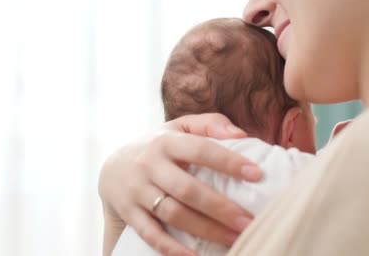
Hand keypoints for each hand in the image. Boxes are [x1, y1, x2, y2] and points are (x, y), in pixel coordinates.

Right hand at [99, 113, 262, 255]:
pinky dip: (171, 248)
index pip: (201, 149)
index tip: (256, 174)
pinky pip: (150, 234)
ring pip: (173, 214)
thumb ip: (210, 124)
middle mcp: (150, 165)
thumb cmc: (159, 146)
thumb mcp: (179, 127)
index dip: (228, 161)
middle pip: (188, 189)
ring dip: (205, 229)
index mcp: (166, 141)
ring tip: (234, 239)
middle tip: (249, 222)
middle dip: (221, 207)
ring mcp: (137, 190)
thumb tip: (241, 134)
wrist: (112, 166)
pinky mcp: (129, 213)